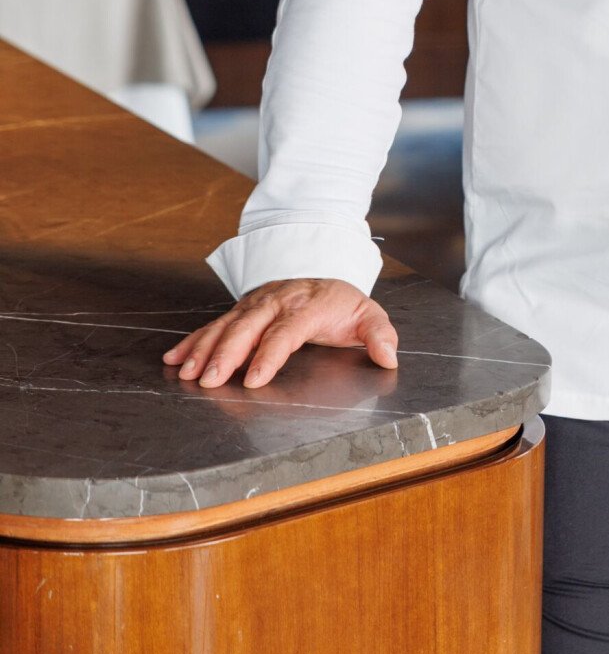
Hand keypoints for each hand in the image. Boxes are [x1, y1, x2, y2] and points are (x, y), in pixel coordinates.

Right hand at [161, 278, 398, 389]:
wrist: (323, 273)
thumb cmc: (343, 304)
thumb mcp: (368, 315)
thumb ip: (380, 335)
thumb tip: (388, 355)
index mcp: (307, 307)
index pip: (285, 332)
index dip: (268, 354)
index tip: (253, 378)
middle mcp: (276, 302)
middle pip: (248, 328)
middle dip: (226, 354)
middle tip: (208, 380)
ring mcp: (255, 305)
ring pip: (226, 326)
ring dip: (204, 349)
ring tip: (185, 372)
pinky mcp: (241, 310)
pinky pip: (214, 324)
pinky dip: (192, 340)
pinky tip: (174, 358)